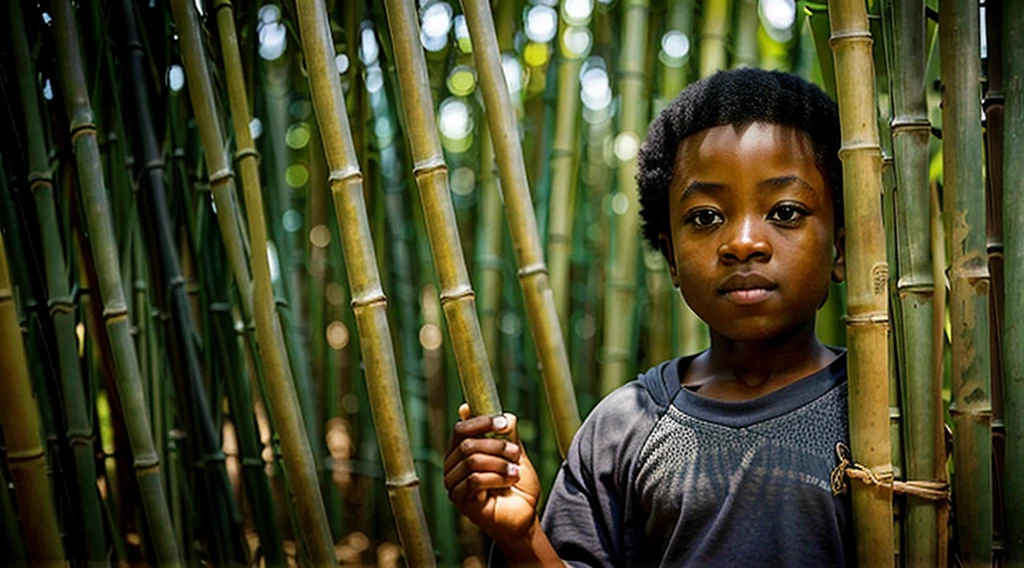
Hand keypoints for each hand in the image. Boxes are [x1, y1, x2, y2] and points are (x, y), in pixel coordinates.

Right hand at [443, 404, 540, 542]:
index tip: (503, 423)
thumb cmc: (517, 485)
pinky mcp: (460, 500)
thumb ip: (509, 435)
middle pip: (466, 444)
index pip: (461, 429)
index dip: (481, 422)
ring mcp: (454, 484)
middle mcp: (452, 466)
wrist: (524, 515)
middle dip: (496, 446)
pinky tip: (509, 481)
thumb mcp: (515, 455)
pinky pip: (473, 480)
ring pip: (471, 461)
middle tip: (516, 453)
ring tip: (515, 470)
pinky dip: (496, 478)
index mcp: (461, 451)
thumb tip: (506, 415)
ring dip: (498, 463)